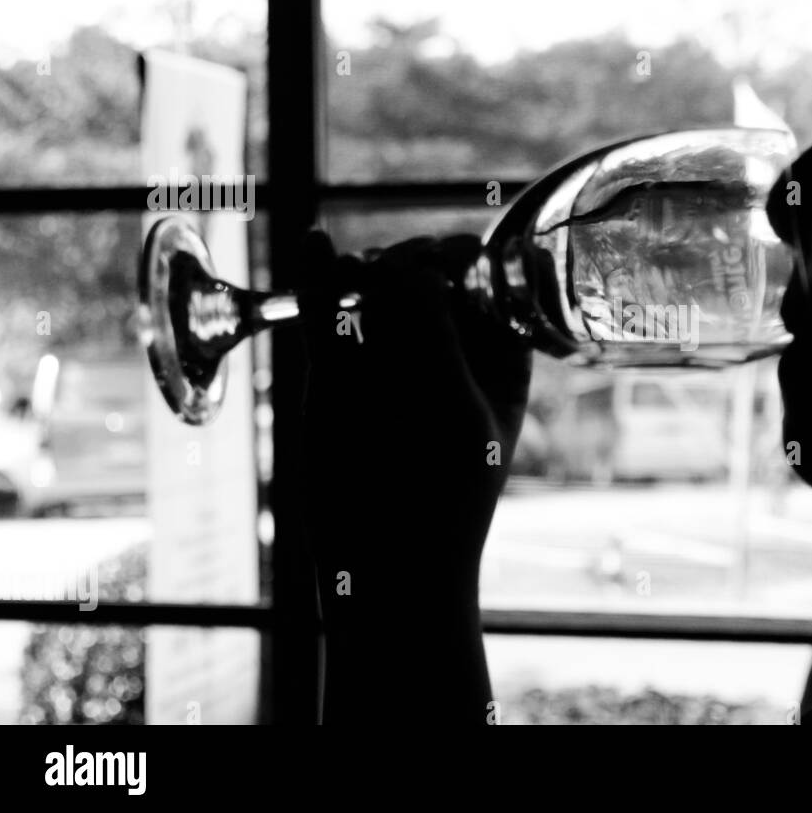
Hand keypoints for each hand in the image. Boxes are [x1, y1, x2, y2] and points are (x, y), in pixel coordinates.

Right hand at [296, 230, 531, 723]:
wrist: (385, 568)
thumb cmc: (443, 495)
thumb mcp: (453, 406)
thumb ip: (430, 329)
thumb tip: (398, 264)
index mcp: (498, 351)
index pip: (482, 276)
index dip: (460, 260)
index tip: (444, 267)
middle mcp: (445, 345)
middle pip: (425, 269)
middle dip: (407, 263)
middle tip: (388, 279)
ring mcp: (389, 354)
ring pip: (375, 286)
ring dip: (365, 271)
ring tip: (357, 283)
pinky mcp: (337, 371)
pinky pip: (328, 313)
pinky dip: (321, 279)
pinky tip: (313, 244)